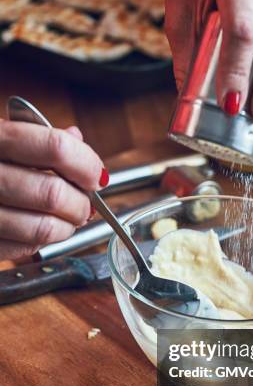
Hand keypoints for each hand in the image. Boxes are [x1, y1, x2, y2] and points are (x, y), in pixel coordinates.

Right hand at [0, 121, 107, 259]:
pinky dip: (44, 241)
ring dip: (67, 227)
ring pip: (43, 227)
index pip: (55, 147)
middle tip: (85, 204)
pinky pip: (24, 247)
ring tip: (68, 219)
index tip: (96, 175)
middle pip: (53, 192)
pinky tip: (43, 229)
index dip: (86, 164)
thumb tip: (78, 141)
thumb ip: (38, 138)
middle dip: (81, 203)